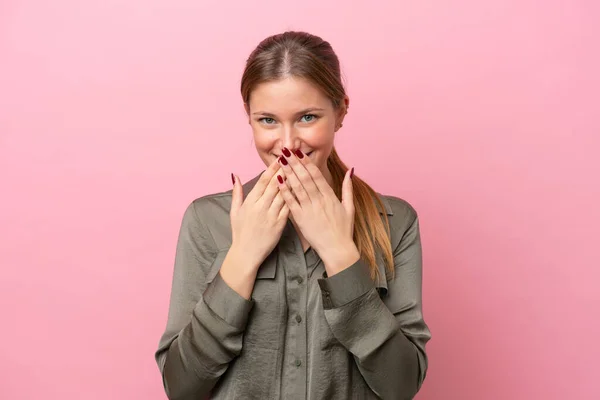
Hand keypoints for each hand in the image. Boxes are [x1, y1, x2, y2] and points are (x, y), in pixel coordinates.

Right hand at [229, 158, 289, 270]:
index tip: (280, 158)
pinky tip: (302, 190)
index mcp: (250, 202)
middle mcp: (260, 206)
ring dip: (292, 181)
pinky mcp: (279, 224)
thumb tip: (235, 176)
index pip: (263, 181)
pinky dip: (295, 198)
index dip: (272, 168)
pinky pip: (289, 208)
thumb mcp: (234, 211)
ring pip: (284, 194)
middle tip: (293, 158)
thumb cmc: (240, 233)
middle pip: (275, 184)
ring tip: (300, 170)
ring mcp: (271, 215)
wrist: (246, 254)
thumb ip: (237, 193)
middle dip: (285, 170)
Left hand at [276, 148, 359, 274]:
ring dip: (288, 173)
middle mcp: (319, 200)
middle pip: (305, 177)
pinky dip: (284, 191)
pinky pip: (291, 202)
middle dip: (294, 163)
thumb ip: (348, 188)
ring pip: (297, 187)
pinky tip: (278, 181)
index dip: (307, 162)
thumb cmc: (343, 230)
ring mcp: (309, 209)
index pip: (316, 175)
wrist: (337, 250)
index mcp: (330, 196)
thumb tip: (350, 171)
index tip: (299, 152)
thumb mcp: (349, 207)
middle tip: (285, 150)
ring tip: (280, 161)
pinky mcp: (301, 219)